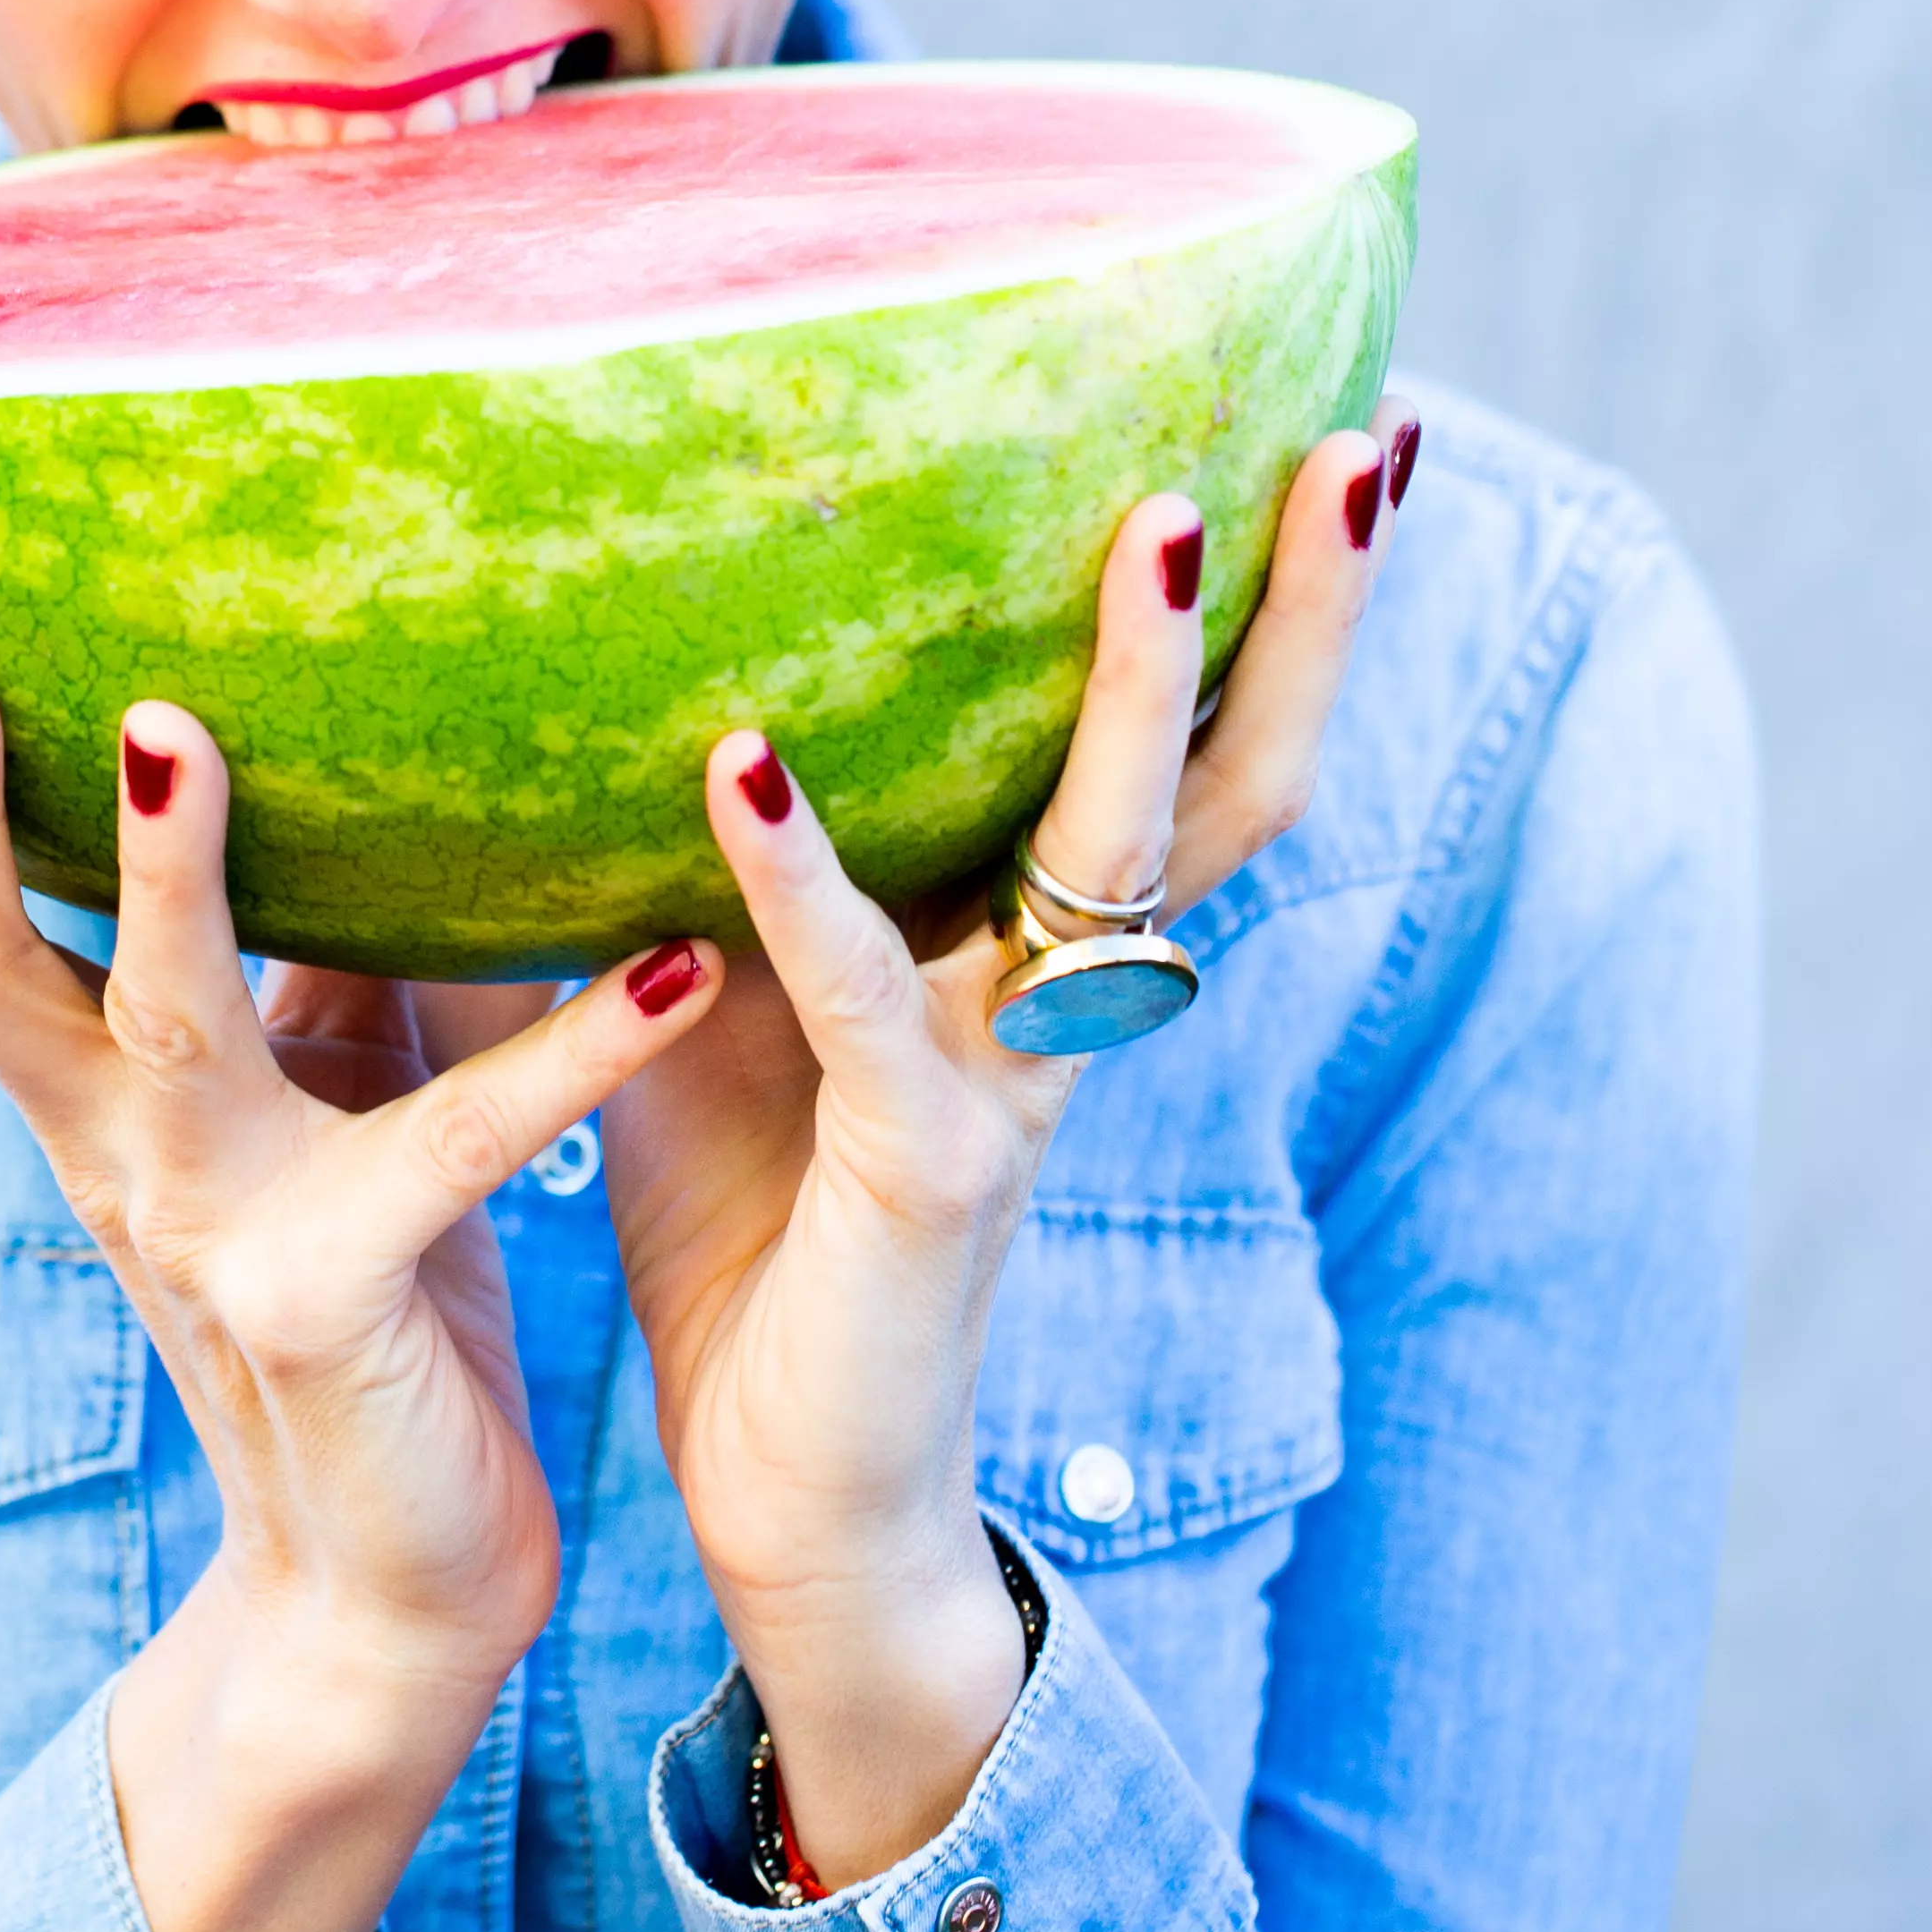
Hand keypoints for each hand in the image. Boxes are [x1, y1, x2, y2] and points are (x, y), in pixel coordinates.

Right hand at [0, 630, 723, 1931]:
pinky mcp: (348, 1289)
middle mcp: (113, 1144)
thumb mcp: (301, 1084)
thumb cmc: (359, 1296)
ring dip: (158, 873)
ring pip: (161, 1019)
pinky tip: (677, 963)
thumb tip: (262, 739)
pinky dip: (581, 1049)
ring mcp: (216, 1222)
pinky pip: (463, 1140)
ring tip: (166, 724)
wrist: (388, 1591)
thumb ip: (289, 939)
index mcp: (80, 1084)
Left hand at [599, 398, 1417, 1889]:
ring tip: (1163, 519)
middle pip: (1232, 773)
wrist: (786, 1503)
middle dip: (1310, 610)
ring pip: (1121, 856)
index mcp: (1038, 952)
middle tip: (1363, 435)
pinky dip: (801, 877)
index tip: (1327, 428)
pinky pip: (870, 997)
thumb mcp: (715, 997)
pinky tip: (742, 764)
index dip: (1263, 608)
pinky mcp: (921, 1176)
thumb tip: (569, 660)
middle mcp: (1064, 1000)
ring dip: (1144, 687)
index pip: (1184, 750)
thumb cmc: (751, 1226)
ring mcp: (1013, 1084)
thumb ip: (688, 852)